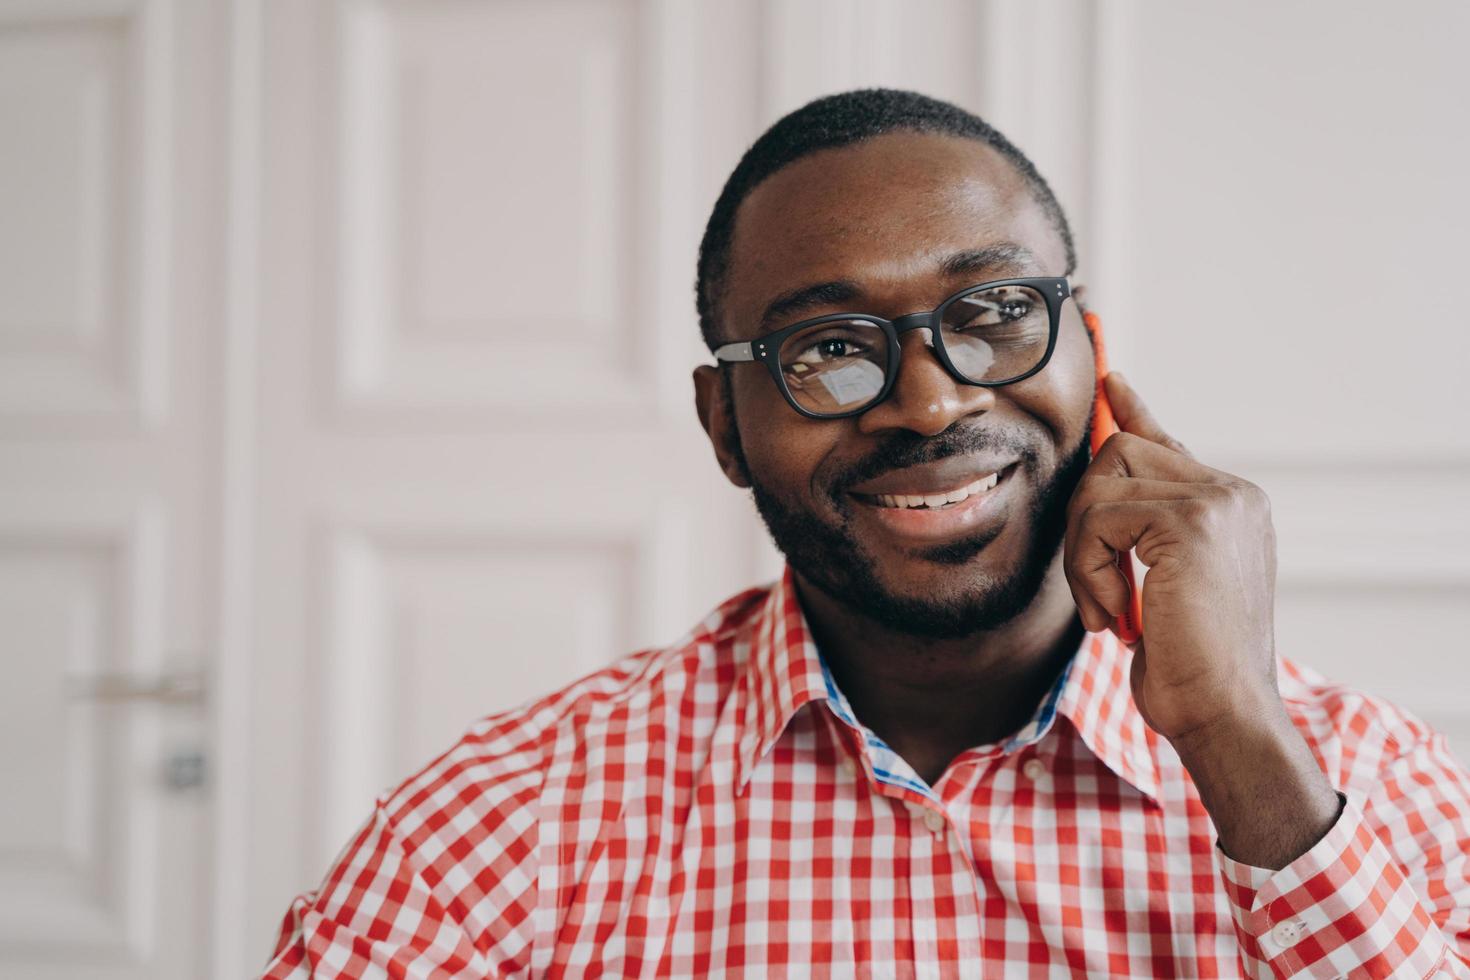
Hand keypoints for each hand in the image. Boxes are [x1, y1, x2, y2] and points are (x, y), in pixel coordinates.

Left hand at [1063, 371, 1280, 742]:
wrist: (1224, 711)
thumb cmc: (1189, 665)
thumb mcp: (1164, 586)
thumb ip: (1145, 535)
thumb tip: (1101, 493)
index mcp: (1233, 505)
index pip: (1166, 445)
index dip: (1134, 415)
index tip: (1112, 382)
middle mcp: (1232, 493)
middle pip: (1116, 458)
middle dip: (1083, 524)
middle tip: (1094, 590)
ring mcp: (1216, 501)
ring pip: (1099, 488)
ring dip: (1082, 556)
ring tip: (1108, 609)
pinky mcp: (1190, 521)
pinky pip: (1097, 520)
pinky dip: (1087, 570)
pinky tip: (1116, 614)